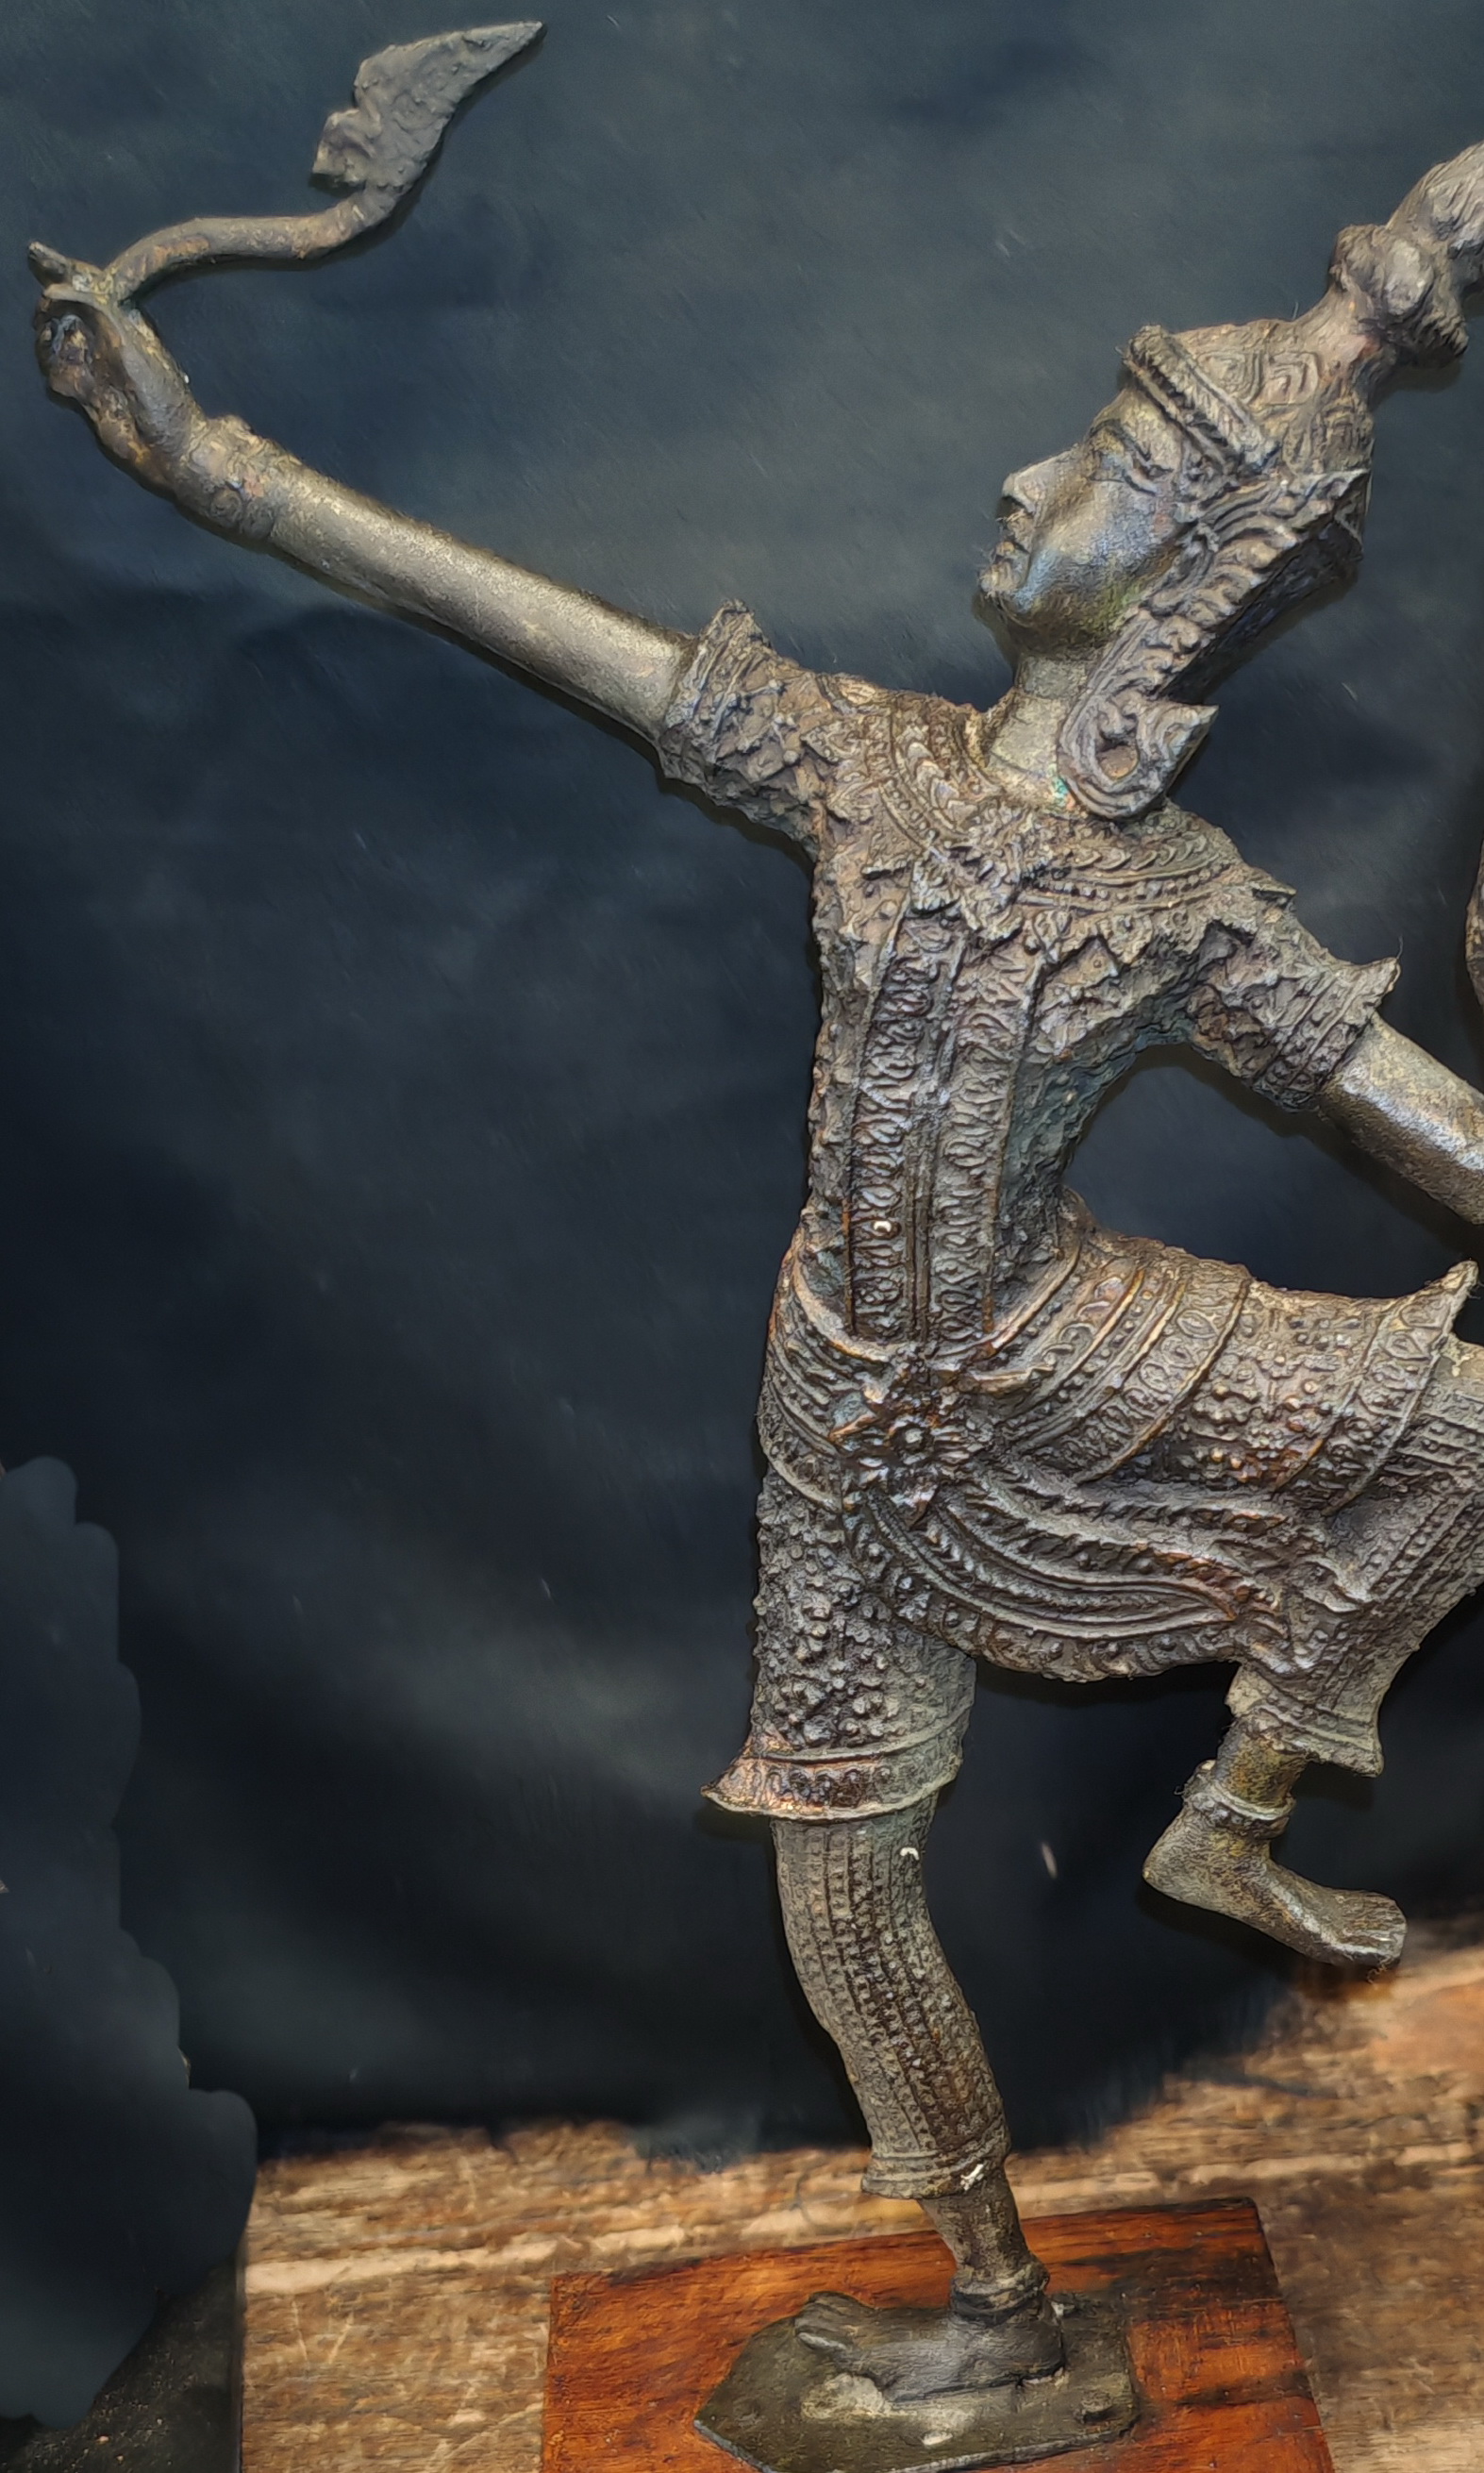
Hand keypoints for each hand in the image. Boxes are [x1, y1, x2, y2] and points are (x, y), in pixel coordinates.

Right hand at [31, 244, 201, 487]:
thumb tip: (63, 290)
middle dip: (49, 306)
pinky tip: (63, 378)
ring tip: (49, 339)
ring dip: (46, 339)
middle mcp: (104, 339)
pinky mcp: (85, 391)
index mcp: (121, 320)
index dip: (61, 270)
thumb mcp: (129, 344)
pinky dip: (54, 370)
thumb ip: (98, 313)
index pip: (87, 286)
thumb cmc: (161, 397)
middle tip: (45, 312)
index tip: (37, 255)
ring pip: (55, 340)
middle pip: (64, 310)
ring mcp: (93, 365)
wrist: (169, 447)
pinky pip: (57, 372)